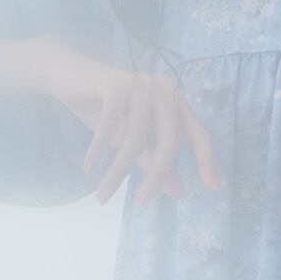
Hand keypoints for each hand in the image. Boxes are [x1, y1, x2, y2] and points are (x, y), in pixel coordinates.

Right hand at [61, 59, 222, 206]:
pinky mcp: (115, 82)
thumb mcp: (132, 139)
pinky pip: (110, 125)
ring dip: (117, 172)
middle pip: (168, 141)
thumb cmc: (105, 110)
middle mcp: (164, 91)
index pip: (199, 134)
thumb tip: (179, 191)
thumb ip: (155, 161)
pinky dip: (98, 150)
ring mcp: (141, 84)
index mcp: (175, 103)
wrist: (66, 75)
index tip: (213, 187)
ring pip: (135, 138)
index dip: (207, 160)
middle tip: (142, 204)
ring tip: (102, 195)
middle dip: (155, 176)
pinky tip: (89, 168)